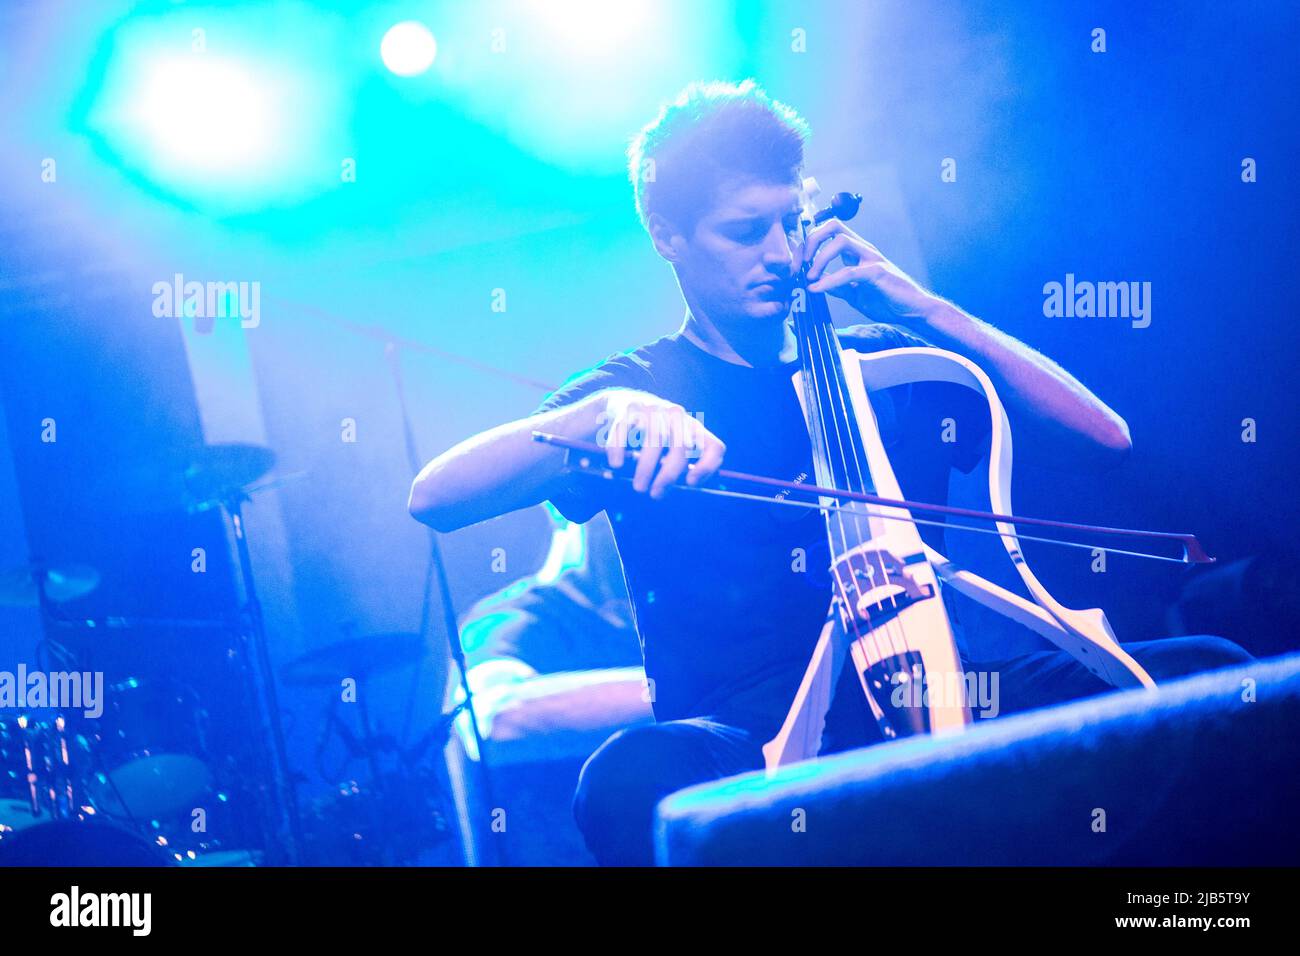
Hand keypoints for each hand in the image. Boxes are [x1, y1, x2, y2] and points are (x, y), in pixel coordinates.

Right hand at [593, 389, 725, 498]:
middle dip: (668, 475)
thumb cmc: (653, 435)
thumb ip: (679, 466)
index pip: (715, 447)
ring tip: (639, 487)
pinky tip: (617, 464)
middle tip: (655, 495)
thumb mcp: (672, 446)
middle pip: (682, 447)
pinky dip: (620, 448)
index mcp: (695, 430)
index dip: (707, 468)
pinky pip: (627, 429)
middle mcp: (678, 417)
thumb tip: (676, 489)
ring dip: (646, 468)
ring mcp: (655, 409)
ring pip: (656, 439)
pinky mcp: (631, 408)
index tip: (689, 484)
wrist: (624, 403)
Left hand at [802, 219, 936, 322]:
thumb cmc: (887, 300)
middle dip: (811, 240)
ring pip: (840, 241)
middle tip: (800, 263)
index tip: (797, 264)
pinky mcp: (877, 272)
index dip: (808, 244)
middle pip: (833, 226)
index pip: (828, 233)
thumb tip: (816, 283)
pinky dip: (829, 281)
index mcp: (857, 252)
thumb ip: (837, 285)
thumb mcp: (854, 293)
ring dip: (819, 258)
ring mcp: (872, 258)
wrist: (912, 311)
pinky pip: (849, 271)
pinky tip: (817, 290)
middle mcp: (863, 250)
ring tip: (809, 278)